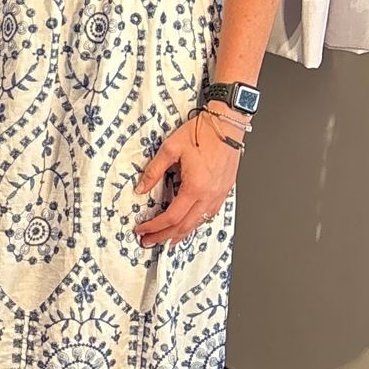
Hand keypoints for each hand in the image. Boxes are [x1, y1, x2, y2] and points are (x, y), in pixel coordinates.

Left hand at [135, 112, 239, 246]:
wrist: (226, 126)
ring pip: (198, 224)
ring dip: (180, 234)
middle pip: (184, 226)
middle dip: (164, 237)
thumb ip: (154, 171)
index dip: (154, 226)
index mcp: (195, 188)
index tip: (142, 230)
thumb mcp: (170, 149)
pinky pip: (208, 215)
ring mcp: (218, 196)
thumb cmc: (201, 133)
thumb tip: (141, 188)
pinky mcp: (224, 192)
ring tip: (166, 241)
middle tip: (149, 242)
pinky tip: (188, 226)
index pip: (171, 217)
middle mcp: (209, 196)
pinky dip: (195, 224)